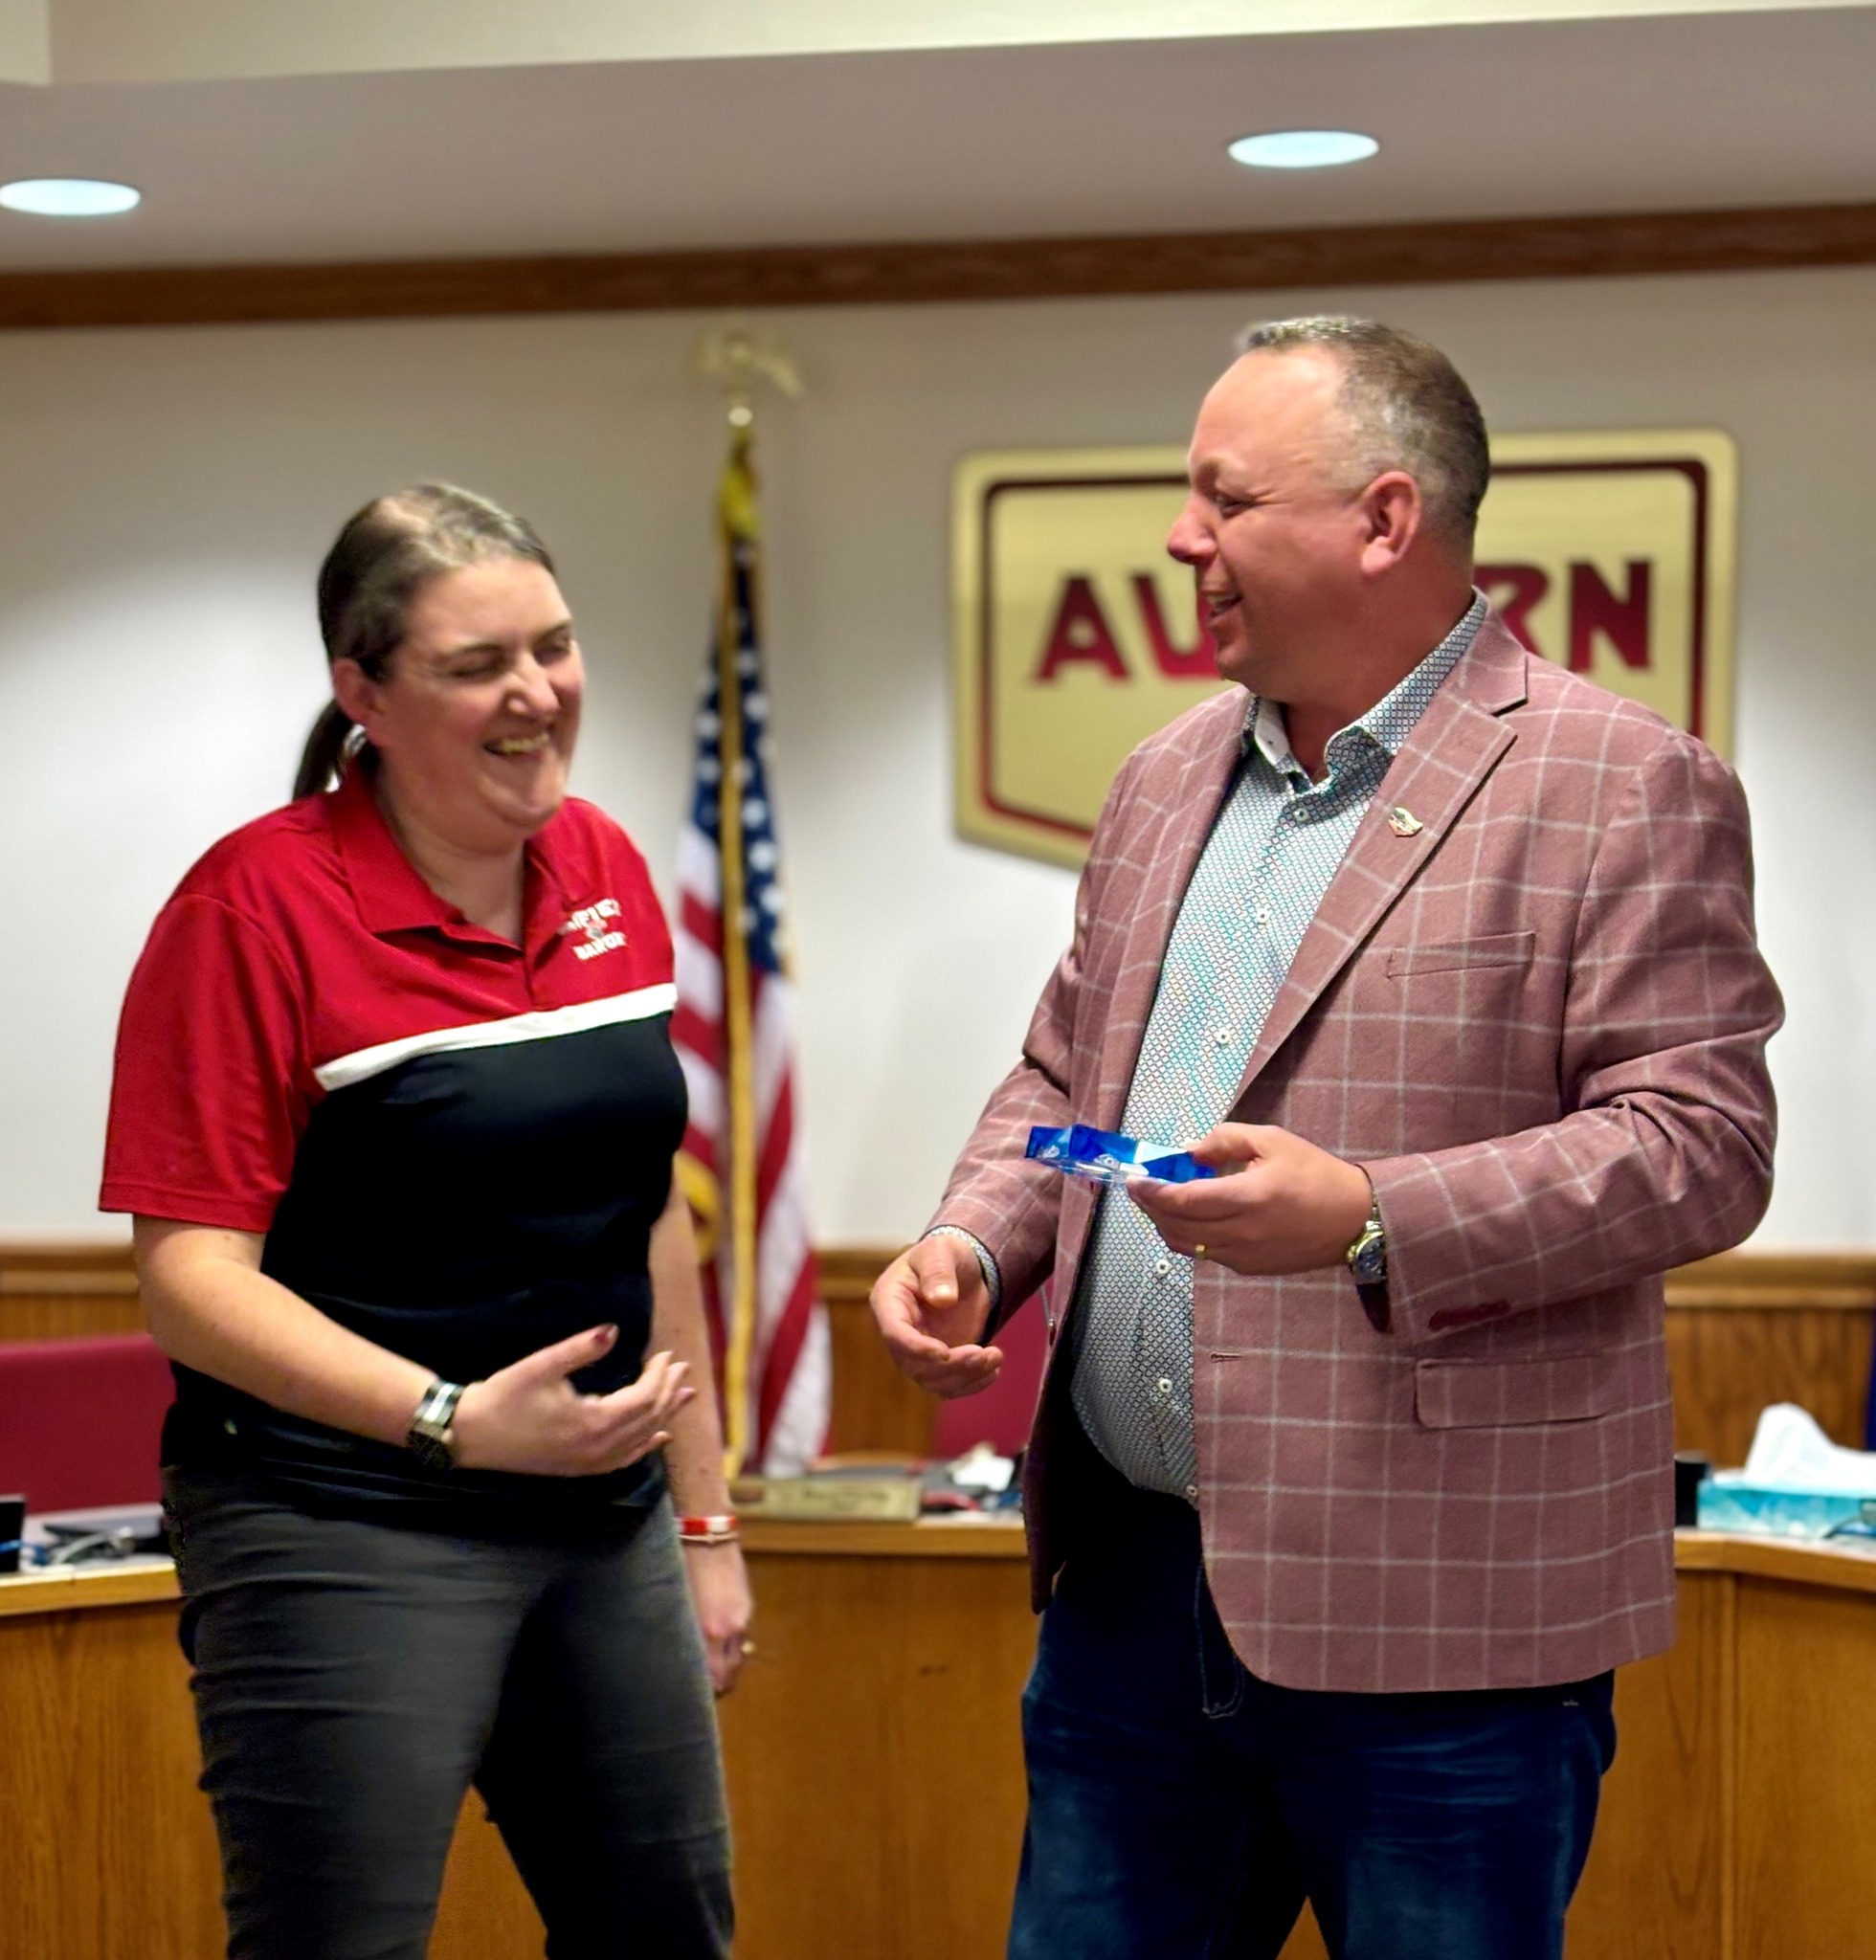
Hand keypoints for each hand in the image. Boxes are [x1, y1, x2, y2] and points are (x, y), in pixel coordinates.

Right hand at [450, 1327, 693, 1475]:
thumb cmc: (504, 1396)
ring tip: (685, 1396)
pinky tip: (659, 1437)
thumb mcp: (542, 1365)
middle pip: (649, 1420)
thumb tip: (615, 1330)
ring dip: (665, 1416)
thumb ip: (581, 1348)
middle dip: (668, 1392)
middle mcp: (598, 1449)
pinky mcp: (579, 1468)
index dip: (659, 1376)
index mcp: (594, 1423)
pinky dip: (646, 1445)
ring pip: (642, 1440)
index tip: (666, 1354)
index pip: (644, 1399)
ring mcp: (590, 1463)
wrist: (470, 1435)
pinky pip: (625, 1459)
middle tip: (683, 1368)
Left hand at [682, 1541, 754, 1695]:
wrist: (706, 1535)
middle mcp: (729, 1629)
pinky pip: (741, 1635)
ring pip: (739, 1656)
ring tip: (712, 1667)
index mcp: (708, 1632)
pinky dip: (732, 1643)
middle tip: (705, 1690)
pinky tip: (718, 1636)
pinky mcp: (747, 1604)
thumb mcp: (679, 1607)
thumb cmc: (681, 1569)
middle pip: (731, 1674)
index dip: (708, 1693)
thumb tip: (688, 1661)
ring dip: (728, 1666)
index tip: (697, 1699)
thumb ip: (687, 1636)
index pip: (714, 1679)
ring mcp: (742, 1616)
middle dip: (720, 1686)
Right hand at [869, 1235, 1001, 1398]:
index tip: (945, 1352)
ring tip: (995, 1357)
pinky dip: (972, 1383)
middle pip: (914, 1365)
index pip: (895, 1334)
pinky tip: (993, 1369)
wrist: (962, 1269)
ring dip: (965, 1377)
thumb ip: (939, 1271)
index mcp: (889, 1302)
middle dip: (950, 1366)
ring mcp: (918, 1351)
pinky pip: (949, 1385)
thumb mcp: (941, 1251)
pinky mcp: (939, 1363)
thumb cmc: (944, 1254)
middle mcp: (899, 1333)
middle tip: (983, 1354)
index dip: (916, 1348)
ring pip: (933, 1381)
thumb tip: (943, 1299)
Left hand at [1131, 1124, 1371, 1275]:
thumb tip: (1189, 1150)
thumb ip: (1225, 1140)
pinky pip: (1207, 1254)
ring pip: (1186, 1246)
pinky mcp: (1251, 1268)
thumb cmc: (1315, 1173)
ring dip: (1165, 1225)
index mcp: (1248, 1197)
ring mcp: (1245, 1256)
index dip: (1152, 1191)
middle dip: (1150, 1207)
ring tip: (1158, 1203)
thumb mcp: (1272, 1141)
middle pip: (1177, 1226)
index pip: (1183, 1200)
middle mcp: (1242, 1233)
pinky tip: (1190, 1218)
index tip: (1134, 1179)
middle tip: (1140, 1189)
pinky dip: (1188, 1237)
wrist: (1355, 1218)